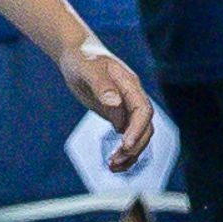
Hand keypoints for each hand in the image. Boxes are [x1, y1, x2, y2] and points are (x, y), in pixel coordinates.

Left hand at [62, 33, 157, 170]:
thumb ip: (101, 85)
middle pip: (145, 127)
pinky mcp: (118, 116)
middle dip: (134, 146)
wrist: (77, 54)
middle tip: (115, 160)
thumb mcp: (87, 68)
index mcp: (130, 84)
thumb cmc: (82, 58)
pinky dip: (123, 152)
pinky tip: (112, 164)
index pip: (143, 110)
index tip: (126, 144)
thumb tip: (114, 103)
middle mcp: (133, 98)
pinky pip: (126, 137)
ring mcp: (127, 108)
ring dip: (130, 154)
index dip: (138, 128)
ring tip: (112, 167)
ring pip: (138, 136)